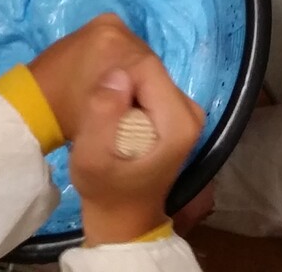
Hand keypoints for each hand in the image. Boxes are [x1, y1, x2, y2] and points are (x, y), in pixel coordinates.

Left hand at [26, 14, 155, 139]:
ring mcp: (108, 22)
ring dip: (140, 82)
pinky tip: (119, 88)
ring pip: (140, 59)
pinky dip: (128, 69)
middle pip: (150, 66)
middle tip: (140, 114)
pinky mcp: (102, 25)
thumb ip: (142, 114)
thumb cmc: (66, 115)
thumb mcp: (108, 121)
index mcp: (115, 42)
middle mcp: (115, 25)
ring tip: (128, 103)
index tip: (149, 122)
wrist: (31, 100)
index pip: (155, 74)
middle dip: (149, 91)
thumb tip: (163, 112)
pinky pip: (128, 51)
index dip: (158, 102)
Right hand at [71, 55, 205, 246]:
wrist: (123, 215)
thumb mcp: (90, 157)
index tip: (95, 98)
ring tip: (103, 114)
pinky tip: (115, 117)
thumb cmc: (105, 189)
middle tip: (96, 108)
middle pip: (148, 68)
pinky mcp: (177, 113)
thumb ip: (102, 114)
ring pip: (147, 74)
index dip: (114, 75)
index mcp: (178, 121)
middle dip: (118, 79)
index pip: (144, 66)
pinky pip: (148, 85)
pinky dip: (128, 95)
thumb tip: (117, 74)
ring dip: (121, 87)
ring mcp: (187, 112)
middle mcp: (191, 111)